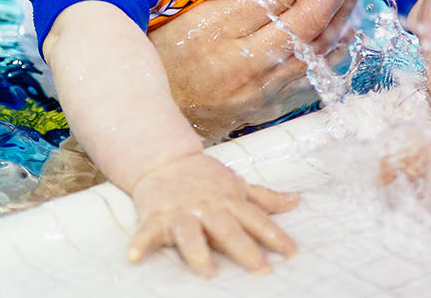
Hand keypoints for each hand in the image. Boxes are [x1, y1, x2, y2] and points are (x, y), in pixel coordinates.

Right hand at [128, 152, 298, 276]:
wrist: (167, 159)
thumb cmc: (206, 178)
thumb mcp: (237, 184)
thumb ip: (264, 197)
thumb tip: (296, 201)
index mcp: (229, 201)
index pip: (256, 219)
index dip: (275, 236)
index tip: (292, 253)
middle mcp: (208, 207)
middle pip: (228, 229)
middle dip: (244, 248)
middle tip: (261, 268)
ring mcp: (182, 212)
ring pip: (190, 233)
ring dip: (198, 251)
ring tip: (207, 271)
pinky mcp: (157, 216)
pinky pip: (147, 232)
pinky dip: (140, 243)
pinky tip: (134, 257)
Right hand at [149, 0, 362, 141]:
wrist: (153, 116)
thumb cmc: (164, 57)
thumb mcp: (185, 16)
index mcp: (219, 29)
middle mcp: (244, 59)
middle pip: (304, 20)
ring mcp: (260, 87)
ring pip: (314, 49)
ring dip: (340, 18)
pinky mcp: (267, 106)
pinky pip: (310, 77)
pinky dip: (332, 54)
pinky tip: (344, 35)